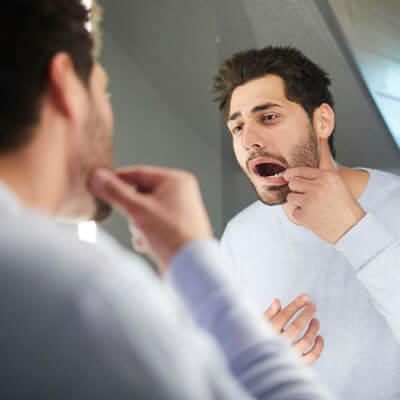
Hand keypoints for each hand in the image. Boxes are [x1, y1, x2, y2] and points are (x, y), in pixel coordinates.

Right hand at [90, 166, 212, 272]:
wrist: (190, 266)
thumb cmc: (172, 234)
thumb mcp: (138, 210)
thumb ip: (116, 192)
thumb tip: (98, 177)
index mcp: (176, 181)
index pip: (139, 173)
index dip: (118, 180)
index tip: (100, 184)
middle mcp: (180, 193)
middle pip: (141, 194)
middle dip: (132, 211)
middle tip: (133, 220)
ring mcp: (179, 211)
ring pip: (144, 211)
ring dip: (138, 225)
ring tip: (145, 235)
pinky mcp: (176, 227)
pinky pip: (153, 224)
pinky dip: (146, 234)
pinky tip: (148, 244)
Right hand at [264, 294, 323, 365]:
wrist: (256, 365)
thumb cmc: (257, 340)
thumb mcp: (259, 326)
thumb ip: (268, 314)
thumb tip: (277, 301)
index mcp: (269, 333)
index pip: (285, 315)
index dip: (296, 304)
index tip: (305, 297)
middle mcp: (279, 345)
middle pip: (297, 326)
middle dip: (307, 313)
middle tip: (313, 305)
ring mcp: (289, 356)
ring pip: (306, 341)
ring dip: (313, 328)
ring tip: (316, 320)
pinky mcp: (297, 365)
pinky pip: (312, 356)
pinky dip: (319, 346)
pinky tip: (319, 337)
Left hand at [282, 139, 365, 243]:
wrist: (351, 228)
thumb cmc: (344, 208)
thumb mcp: (337, 184)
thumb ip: (319, 178)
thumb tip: (295, 174)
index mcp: (327, 176)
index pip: (301, 170)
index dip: (291, 173)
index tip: (286, 176)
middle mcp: (318, 186)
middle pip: (293, 183)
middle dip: (296, 189)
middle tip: (306, 197)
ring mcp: (310, 201)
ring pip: (290, 197)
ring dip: (297, 202)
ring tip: (311, 207)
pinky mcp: (304, 215)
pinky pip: (293, 211)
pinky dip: (301, 215)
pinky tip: (313, 216)